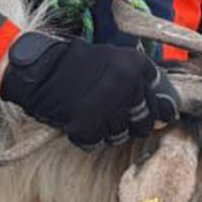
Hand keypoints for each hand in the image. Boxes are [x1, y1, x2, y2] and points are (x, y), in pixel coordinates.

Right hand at [0, 32, 180, 148]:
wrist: (39, 70)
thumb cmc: (75, 65)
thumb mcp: (112, 60)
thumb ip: (138, 82)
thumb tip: (163, 116)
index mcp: (135, 65)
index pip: (161, 98)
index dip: (153, 106)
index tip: (143, 109)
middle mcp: (126, 85)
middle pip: (144, 121)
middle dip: (132, 123)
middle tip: (111, 113)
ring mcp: (108, 107)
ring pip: (122, 134)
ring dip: (109, 130)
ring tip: (93, 114)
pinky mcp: (89, 127)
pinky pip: (98, 142)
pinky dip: (89, 137)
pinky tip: (80, 121)